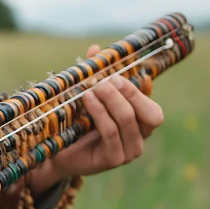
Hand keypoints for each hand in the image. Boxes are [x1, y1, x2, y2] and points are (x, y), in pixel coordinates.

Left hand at [28, 44, 163, 194]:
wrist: (55, 154)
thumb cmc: (75, 125)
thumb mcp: (87, 97)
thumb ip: (94, 75)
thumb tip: (96, 48)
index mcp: (139, 127)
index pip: (154, 110)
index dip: (144, 92)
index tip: (125, 74)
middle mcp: (138, 140)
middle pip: (151, 115)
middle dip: (130, 93)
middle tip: (106, 81)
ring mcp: (128, 153)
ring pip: (128, 120)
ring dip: (111, 100)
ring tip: (92, 88)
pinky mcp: (112, 159)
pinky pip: (111, 131)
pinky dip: (100, 113)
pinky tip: (88, 100)